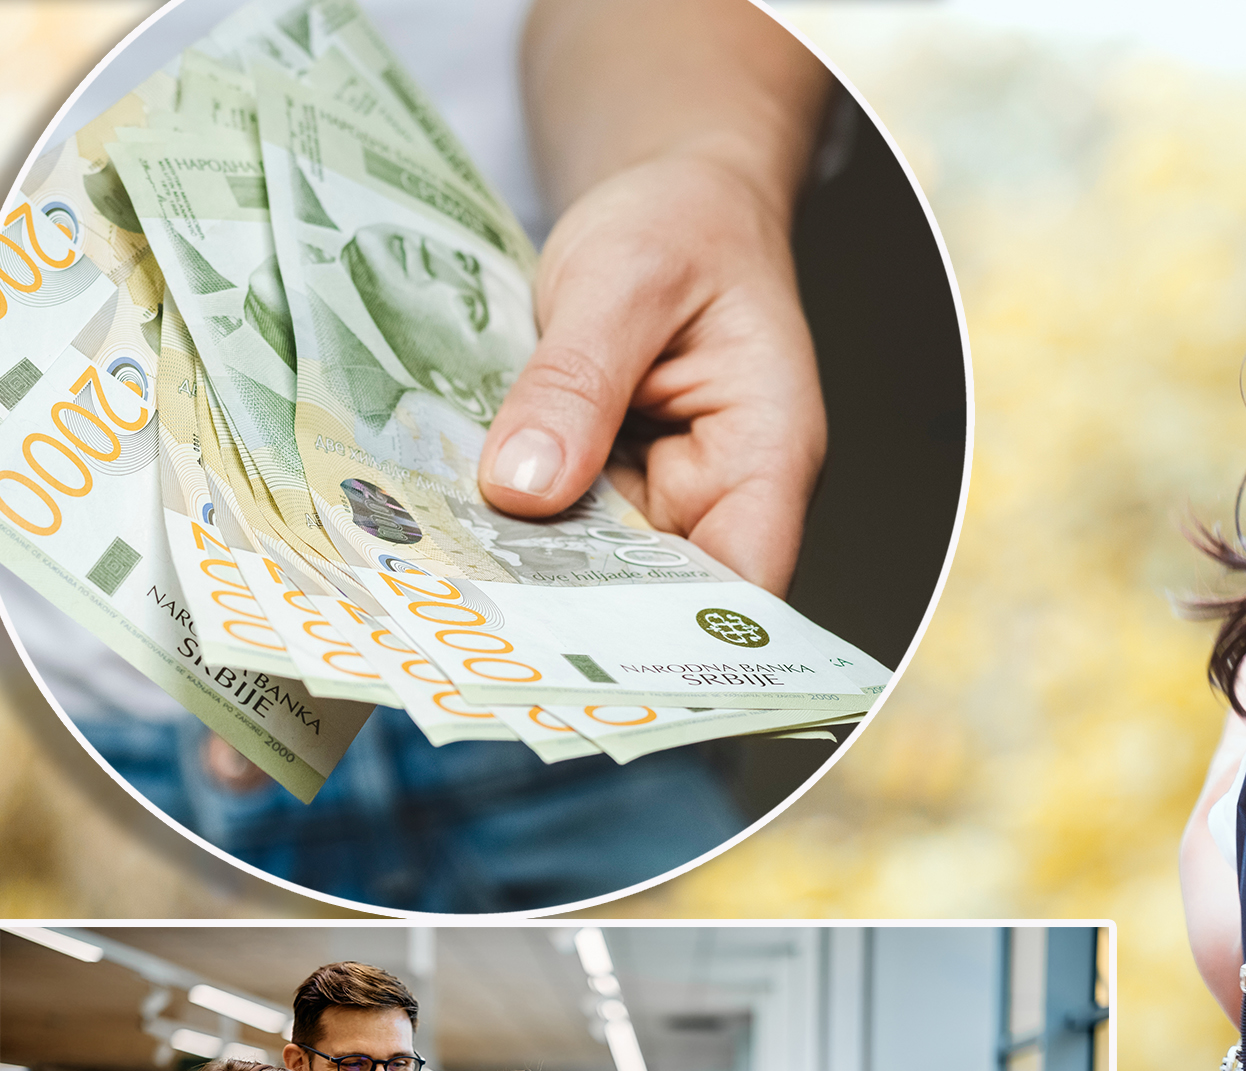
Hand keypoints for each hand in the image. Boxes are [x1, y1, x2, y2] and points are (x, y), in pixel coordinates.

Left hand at [476, 148, 822, 595]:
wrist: (674, 200)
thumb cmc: (683, 227)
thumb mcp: (624, 280)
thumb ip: (577, 383)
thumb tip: (523, 488)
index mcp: (767, 456)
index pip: (743, 588)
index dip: (671, 639)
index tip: (579, 657)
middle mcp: (723, 498)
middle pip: (661, 597)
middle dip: (573, 614)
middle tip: (471, 627)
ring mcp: (662, 501)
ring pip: (599, 571)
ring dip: (528, 576)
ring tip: (440, 588)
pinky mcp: (608, 491)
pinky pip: (561, 530)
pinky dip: (510, 532)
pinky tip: (444, 536)